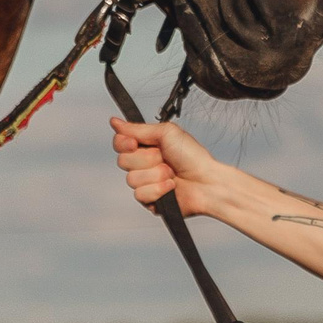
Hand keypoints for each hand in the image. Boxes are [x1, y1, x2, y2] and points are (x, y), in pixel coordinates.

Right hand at [109, 118, 230, 215]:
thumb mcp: (166, 133)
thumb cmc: (193, 156)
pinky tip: (171, 187)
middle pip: (123, 161)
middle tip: (164, 158)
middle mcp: (144, 164)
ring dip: (155, 174)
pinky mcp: (150, 200)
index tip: (134, 143)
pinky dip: (158, 189)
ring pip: (131, 179)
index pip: (119, 143)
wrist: (208, 181)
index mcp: (146, 146)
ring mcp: (146, 183)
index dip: (123, 143)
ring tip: (172, 174)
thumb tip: (115, 122)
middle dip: (146, 159)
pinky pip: (140, 195)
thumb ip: (138, 129)